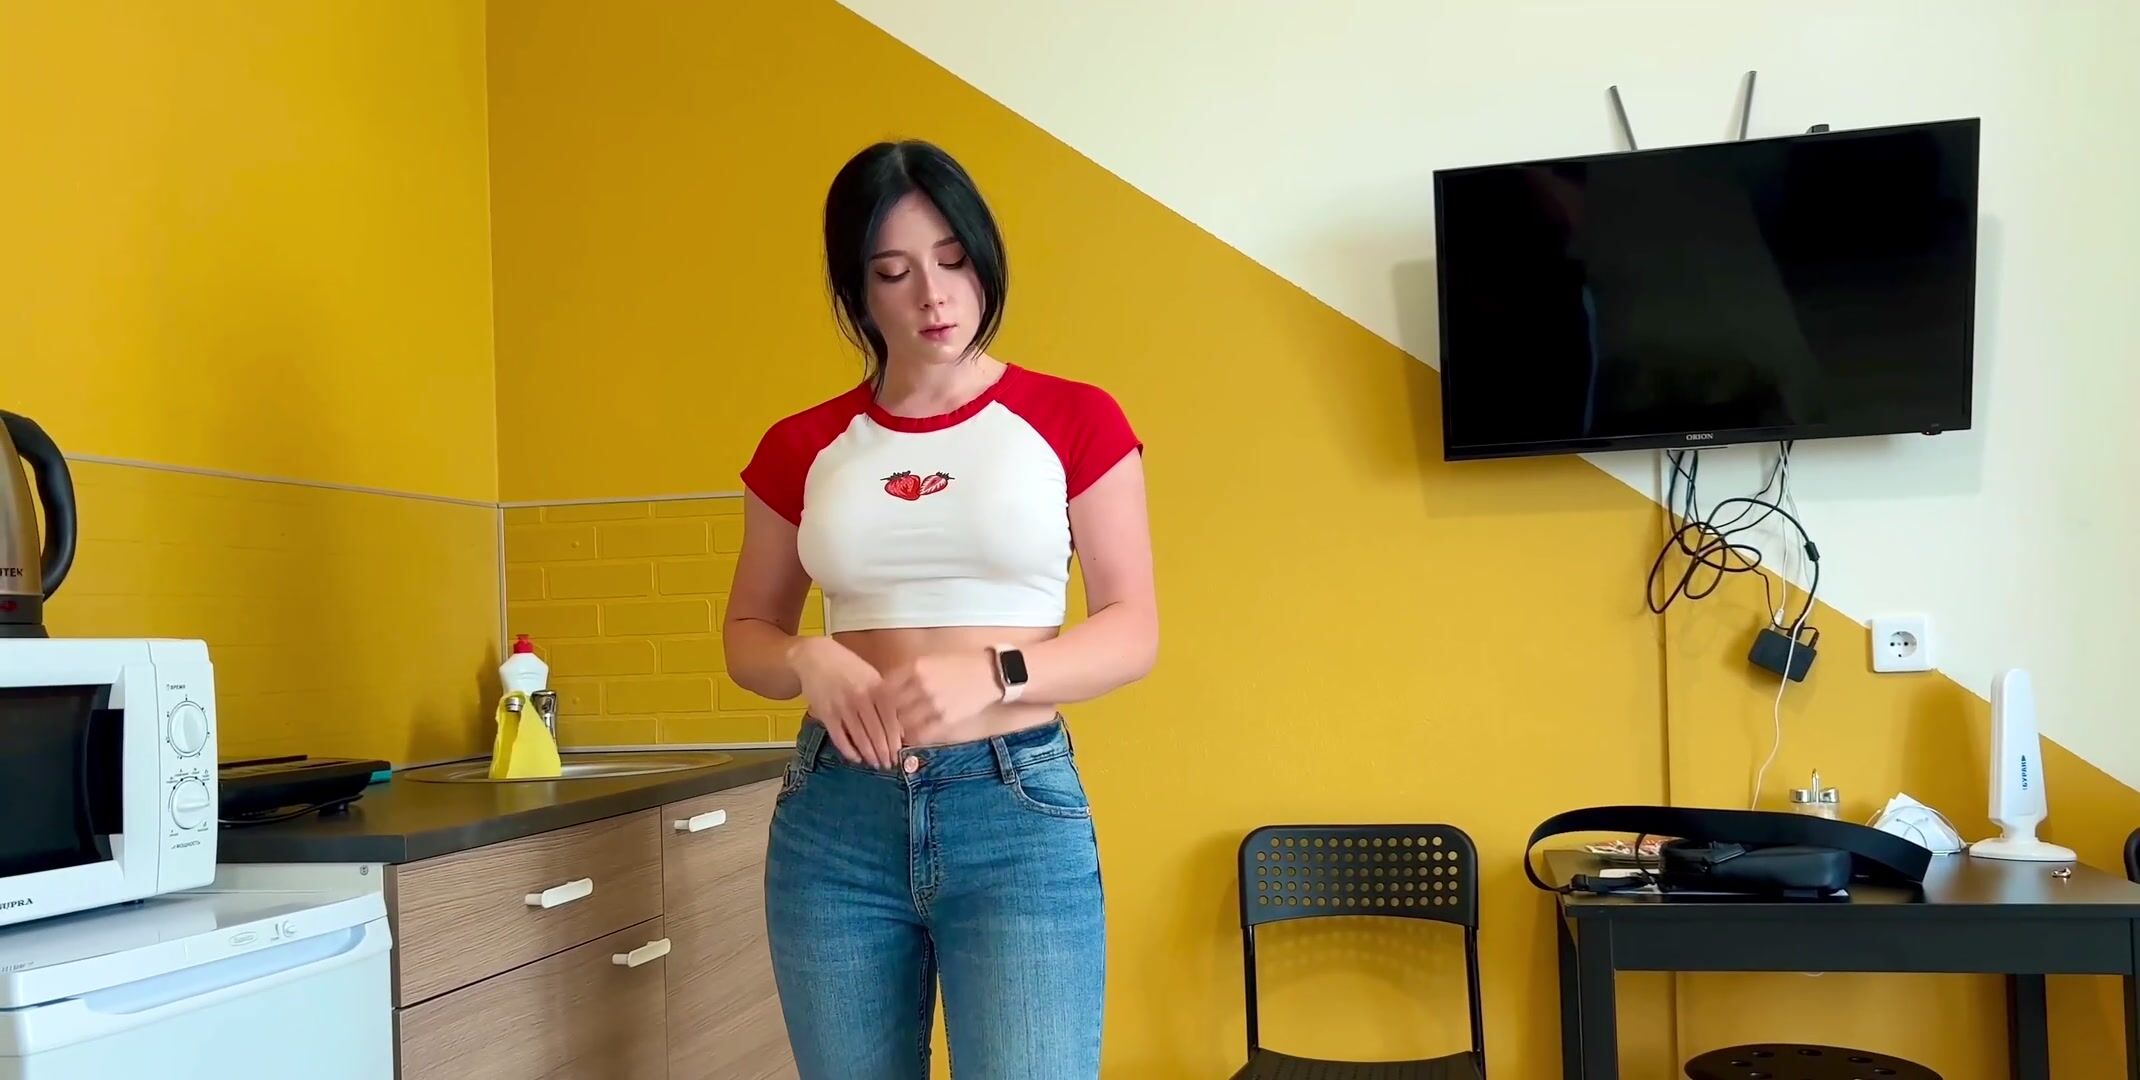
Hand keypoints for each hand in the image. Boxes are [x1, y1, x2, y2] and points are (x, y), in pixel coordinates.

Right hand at [787, 637, 898, 767]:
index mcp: (876, 687)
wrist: (815, 656)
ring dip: (869, 754)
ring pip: (859, 737)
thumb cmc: (848, 667)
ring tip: (875, 764)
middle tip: (889, 765)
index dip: (895, 740)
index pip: (890, 719)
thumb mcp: (871, 676)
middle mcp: (861, 697)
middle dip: (884, 752)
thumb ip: (885, 699)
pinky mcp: (825, 713)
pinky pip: (839, 737)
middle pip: (876, 732)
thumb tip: (899, 727)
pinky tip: (856, 758)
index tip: (900, 754)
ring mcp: (842, 706)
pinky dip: (848, 750)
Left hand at [876, 651, 1001, 743]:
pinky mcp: (945, 719)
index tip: (871, 711)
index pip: (882, 690)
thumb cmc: (957, 665)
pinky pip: (919, 735)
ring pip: (901, 724)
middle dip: (882, 720)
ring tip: (892, 736)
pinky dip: (911, 739)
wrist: (988, 673)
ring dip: (895, 732)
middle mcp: (921, 685)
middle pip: (888, 709)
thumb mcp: (928, 660)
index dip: (873, 704)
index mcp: (914, 667)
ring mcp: (933, 704)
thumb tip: (881, 691)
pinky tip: (910, 739)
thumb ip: (905, 674)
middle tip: (877, 728)